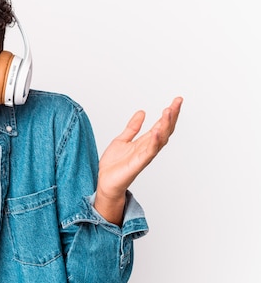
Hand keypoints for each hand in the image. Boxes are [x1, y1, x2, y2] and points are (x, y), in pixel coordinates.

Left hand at [94, 97, 182, 224]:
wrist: (106, 182)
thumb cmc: (114, 164)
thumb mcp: (122, 139)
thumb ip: (133, 127)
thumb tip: (142, 112)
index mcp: (145, 142)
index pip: (161, 125)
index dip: (170, 113)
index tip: (177, 100)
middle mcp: (148, 148)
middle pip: (165, 130)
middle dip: (172, 116)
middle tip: (177, 102)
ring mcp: (145, 156)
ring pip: (160, 139)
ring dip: (165, 125)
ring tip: (168, 111)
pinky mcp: (138, 164)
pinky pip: (149, 152)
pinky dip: (154, 141)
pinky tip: (157, 131)